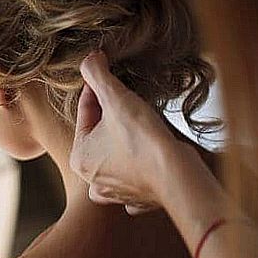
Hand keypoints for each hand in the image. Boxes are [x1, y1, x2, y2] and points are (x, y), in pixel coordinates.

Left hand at [70, 50, 197, 214]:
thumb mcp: (116, 98)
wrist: (178, 175)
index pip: (85, 112)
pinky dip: (141, 168)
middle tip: (130, 101)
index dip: (98, 90)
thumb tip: (89, 59)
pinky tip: (150, 156)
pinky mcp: (139, 198)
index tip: (111, 77)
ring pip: (115, 157)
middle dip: (113, 116)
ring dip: (125, 140)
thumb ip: (97, 74)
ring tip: (141, 124)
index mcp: (79, 157)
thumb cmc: (144, 140)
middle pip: (99, 135)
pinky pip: (135, 178)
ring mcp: (116, 192)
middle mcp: (93, 180)